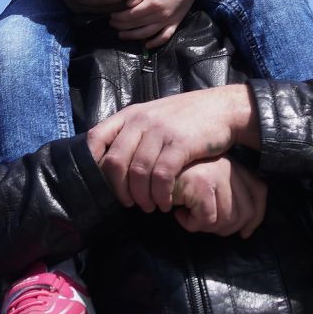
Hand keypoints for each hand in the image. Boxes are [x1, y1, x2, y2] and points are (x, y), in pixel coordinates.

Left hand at [85, 85, 257, 212]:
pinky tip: (165, 203)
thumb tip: (111, 162)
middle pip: (114, 162)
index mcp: (130, 114)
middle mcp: (141, 120)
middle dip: (119, 190)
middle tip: (129, 203)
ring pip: (138, 172)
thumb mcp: (153, 116)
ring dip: (141, 197)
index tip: (99, 184)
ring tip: (150, 206)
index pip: (96, 138)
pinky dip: (160, 195)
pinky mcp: (180, 143)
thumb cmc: (185, 117)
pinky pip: (162, 176)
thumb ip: (133, 132)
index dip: (91, 164)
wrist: (221, 108)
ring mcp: (160, 131)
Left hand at [109, 0, 208, 46]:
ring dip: (133, 36)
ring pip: (148, 34)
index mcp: (154, 2)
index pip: (132, 15)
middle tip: (112, 24)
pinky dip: (155, 43)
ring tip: (121, 35)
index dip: (120, 17)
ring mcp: (168, 21)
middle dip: (122, 26)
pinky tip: (146, 45)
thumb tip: (128, 5)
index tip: (111, 16)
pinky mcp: (175, 24)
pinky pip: (165, 37)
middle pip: (137, 24)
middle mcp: (161, 15)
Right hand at [172, 157, 267, 237]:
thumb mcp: (208, 186)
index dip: (254, 218)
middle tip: (202, 222)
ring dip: (205, 227)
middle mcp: (229, 166)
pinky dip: (190, 224)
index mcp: (233, 164)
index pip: (259, 192)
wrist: (148, 171)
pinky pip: (206, 221)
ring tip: (189, 214)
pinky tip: (179, 212)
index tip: (244, 234)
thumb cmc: (176, 184)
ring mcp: (216, 174)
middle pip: (245, 213)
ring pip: (226, 221)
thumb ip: (229, 200)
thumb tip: (245, 232)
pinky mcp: (202, 184)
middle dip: (224, 228)